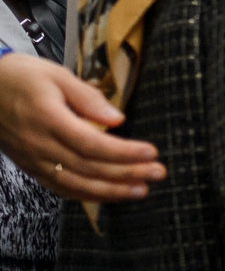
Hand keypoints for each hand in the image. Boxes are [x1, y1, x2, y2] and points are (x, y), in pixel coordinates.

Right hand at [0, 54, 161, 202]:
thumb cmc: (21, 77)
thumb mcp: (56, 76)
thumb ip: (88, 98)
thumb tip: (117, 120)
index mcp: (48, 118)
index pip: (92, 144)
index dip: (123, 153)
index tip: (151, 152)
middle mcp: (39, 144)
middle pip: (89, 167)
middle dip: (127, 173)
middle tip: (158, 173)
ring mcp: (32, 159)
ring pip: (75, 183)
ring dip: (111, 191)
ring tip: (141, 190)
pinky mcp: (28, 166)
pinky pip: (59, 187)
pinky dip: (86, 195)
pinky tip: (109, 194)